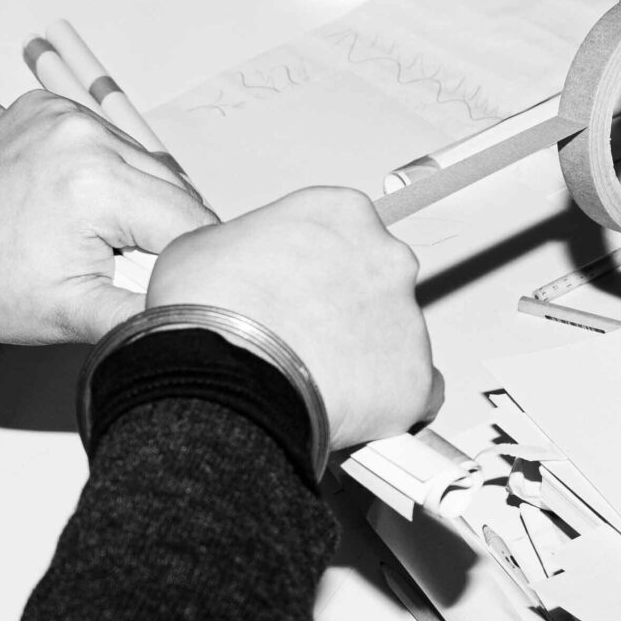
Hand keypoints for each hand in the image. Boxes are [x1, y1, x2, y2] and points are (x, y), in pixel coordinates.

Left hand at [0, 92, 216, 344]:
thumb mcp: (73, 316)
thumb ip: (145, 314)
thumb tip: (194, 314)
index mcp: (97, 183)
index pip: (187, 221)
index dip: (184, 261)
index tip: (165, 282)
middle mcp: (83, 134)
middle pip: (170, 188)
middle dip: (158, 230)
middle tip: (117, 264)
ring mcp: (63, 114)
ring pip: (142, 162)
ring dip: (134, 198)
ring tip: (90, 233)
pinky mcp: (47, 108)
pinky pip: (106, 140)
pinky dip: (103, 171)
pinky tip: (73, 201)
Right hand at [147, 188, 434, 451]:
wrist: (224, 371)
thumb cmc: (211, 307)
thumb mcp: (203, 246)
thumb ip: (243, 248)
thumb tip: (237, 269)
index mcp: (341, 213)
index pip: (343, 232)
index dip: (315, 264)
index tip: (299, 286)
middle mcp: (386, 257)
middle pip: (377, 279)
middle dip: (346, 307)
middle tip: (305, 333)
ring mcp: (407, 317)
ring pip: (394, 336)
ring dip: (364, 355)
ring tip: (314, 377)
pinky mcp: (414, 378)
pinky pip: (418, 392)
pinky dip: (389, 401)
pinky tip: (355, 407)